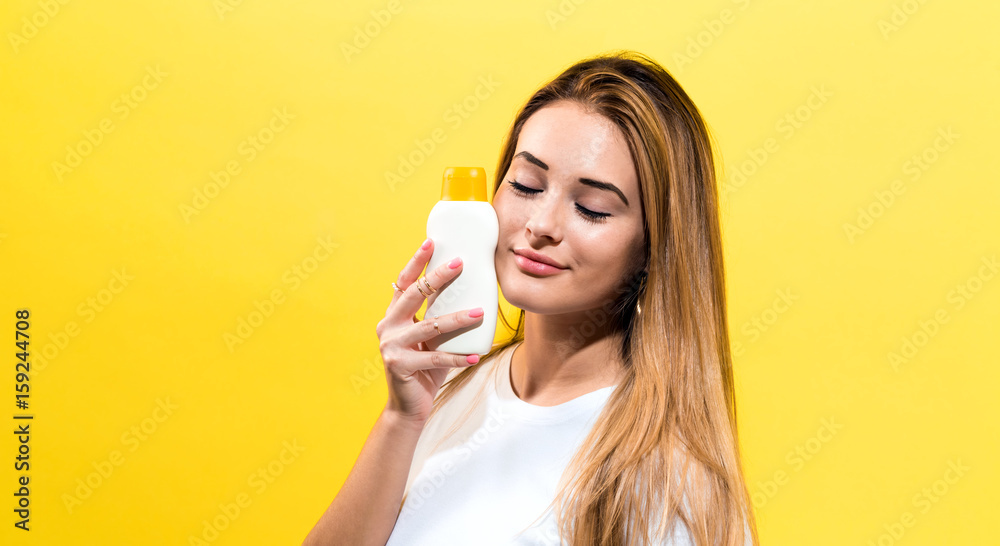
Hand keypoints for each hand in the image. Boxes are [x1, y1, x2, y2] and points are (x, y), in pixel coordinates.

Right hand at [375, 238, 484, 426]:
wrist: (408, 407)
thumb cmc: (424, 368)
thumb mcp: (430, 339)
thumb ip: (439, 319)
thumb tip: (474, 296)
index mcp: (393, 316)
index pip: (404, 282)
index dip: (417, 262)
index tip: (431, 242)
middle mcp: (388, 326)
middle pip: (414, 294)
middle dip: (438, 277)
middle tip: (459, 263)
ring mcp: (391, 346)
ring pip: (430, 326)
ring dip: (458, 319)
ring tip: (480, 313)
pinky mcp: (400, 366)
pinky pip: (435, 358)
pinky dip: (457, 358)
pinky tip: (475, 356)